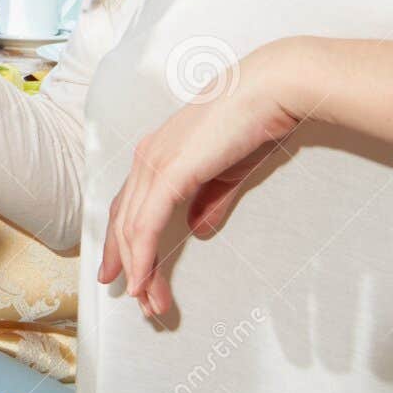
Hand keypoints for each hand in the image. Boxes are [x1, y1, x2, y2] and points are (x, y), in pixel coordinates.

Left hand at [98, 43, 302, 318]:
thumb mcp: (226, 170)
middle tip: (132, 297)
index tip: (122, 270)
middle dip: (124, 261)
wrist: (270, 90)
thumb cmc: (253, 123)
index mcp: (157, 153)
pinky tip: (143, 279)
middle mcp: (146, 157)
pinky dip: (141, 255)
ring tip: (148, 302)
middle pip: (123, 219)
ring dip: (138, 268)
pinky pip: (146, 223)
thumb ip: (209, 200)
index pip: (131, 204)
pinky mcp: (169, 172)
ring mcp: (154, 163)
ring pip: (131, 228)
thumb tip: (198, 229)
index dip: (123, 239)